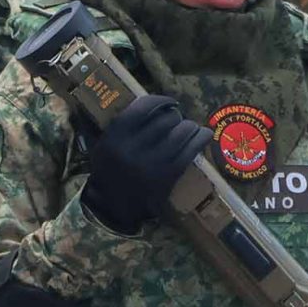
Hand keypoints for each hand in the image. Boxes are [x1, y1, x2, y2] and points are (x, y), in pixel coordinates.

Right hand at [79, 93, 212, 233]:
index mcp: (115, 137)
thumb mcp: (103, 145)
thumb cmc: (109, 171)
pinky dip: (200, 139)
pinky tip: (204, 135)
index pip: (143, 107)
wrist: (114, 206)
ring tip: (190, 128)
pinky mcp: (168, 176)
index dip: (161, 100)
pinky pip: (190, 151)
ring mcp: (152, 163)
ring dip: (189, 126)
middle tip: (177, 120)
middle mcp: (132, 149)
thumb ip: (119, 124)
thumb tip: (146, 102)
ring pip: (181, 133)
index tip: (169, 102)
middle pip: (165, 119)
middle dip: (176, 116)